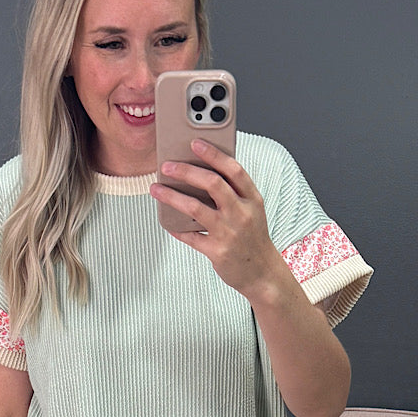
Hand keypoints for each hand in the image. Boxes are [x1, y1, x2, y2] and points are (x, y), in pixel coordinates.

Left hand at [149, 139, 293, 306]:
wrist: (262, 272)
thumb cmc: (252, 237)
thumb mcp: (252, 210)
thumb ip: (233, 193)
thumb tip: (199, 174)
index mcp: (252, 199)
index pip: (233, 169)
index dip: (213, 154)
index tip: (194, 143)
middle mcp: (242, 213)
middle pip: (212, 184)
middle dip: (186, 171)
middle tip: (166, 165)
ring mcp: (229, 233)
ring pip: (195, 208)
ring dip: (172, 196)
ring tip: (156, 189)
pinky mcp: (217, 252)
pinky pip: (190, 236)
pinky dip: (176, 228)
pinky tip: (166, 221)